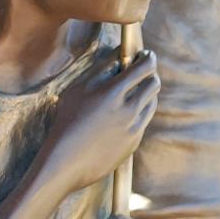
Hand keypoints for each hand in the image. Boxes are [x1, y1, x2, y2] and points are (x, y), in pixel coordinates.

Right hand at [37, 50, 159, 191]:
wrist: (65, 163)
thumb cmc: (66, 123)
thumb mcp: (77, 91)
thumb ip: (101, 73)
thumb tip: (120, 61)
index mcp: (114, 92)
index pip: (144, 67)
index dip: (148, 58)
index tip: (146, 55)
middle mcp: (129, 110)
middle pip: (154, 84)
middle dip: (150, 74)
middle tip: (141, 71)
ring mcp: (134, 128)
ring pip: (152, 103)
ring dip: (147, 93)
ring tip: (135, 90)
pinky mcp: (134, 143)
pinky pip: (143, 121)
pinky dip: (139, 112)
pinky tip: (125, 113)